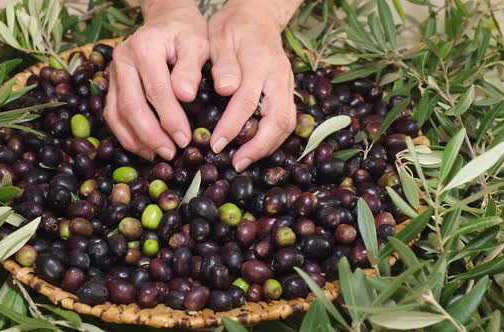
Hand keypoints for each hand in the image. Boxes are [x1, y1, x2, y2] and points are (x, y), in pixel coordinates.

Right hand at [104, 0, 208, 160]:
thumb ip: (191, 69)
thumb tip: (186, 97)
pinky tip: (145, 148)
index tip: (185, 139)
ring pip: (116, 114)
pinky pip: (112, 115)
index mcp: (145, 47)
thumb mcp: (197, 44)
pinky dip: (126, 135)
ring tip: (159, 155)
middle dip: (151, 135)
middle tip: (171, 153)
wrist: (166, 20)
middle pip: (131, 106)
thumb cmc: (186, 33)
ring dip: (136, 140)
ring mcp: (112, 72)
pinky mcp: (110, 84)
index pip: (156, 91)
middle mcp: (122, 59)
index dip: (170, 119)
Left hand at [208, 0, 300, 171]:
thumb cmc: (232, 28)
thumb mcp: (219, 38)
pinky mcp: (288, 91)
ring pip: (287, 123)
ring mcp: (287, 84)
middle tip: (236, 163)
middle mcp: (279, 76)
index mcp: (260, 62)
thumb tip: (225, 90)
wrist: (257, 16)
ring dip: (268, 146)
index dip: (232, 127)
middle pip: (278, 119)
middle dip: (258, 146)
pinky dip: (274, 138)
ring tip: (245, 160)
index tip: (215, 144)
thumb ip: (223, 65)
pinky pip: (287, 119)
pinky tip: (257, 148)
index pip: (247, 101)